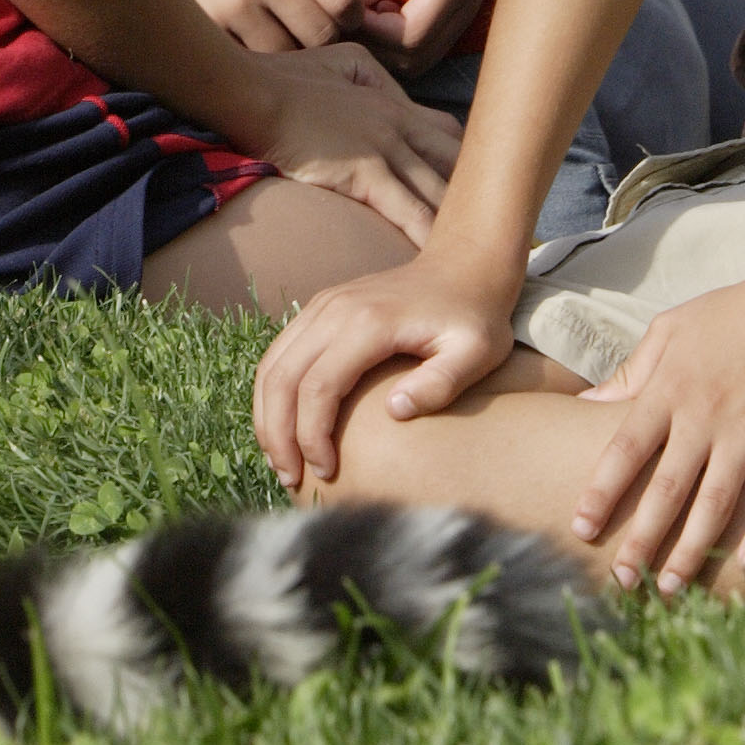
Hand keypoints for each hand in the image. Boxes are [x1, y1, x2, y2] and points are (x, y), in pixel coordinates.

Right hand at [132, 0, 359, 50]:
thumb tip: (352, 17)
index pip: (346, 0)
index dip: (349, 19)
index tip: (338, 23)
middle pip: (320, 34)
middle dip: (320, 44)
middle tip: (307, 43)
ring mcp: (234, 2)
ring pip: (286, 56)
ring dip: (288, 61)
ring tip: (279, 52)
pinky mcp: (206, 24)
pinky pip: (248, 61)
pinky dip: (253, 64)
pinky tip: (247, 54)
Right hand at [230, 44, 460, 242]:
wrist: (255, 93)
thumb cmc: (287, 77)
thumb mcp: (342, 62)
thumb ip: (372, 79)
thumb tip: (381, 96)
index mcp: (394, 103)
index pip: (450, 133)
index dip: (467, 161)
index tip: (478, 187)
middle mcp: (399, 126)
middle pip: (458, 163)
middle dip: (480, 192)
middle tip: (498, 224)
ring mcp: (385, 148)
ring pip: (439, 190)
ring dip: (463, 220)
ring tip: (483, 249)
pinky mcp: (365, 173)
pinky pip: (408, 210)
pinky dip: (428, 234)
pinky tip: (443, 258)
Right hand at [252, 249, 521, 491]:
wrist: (463, 266)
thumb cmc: (473, 317)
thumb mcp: (477, 353)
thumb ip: (440, 383)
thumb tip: (394, 412)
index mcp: (368, 323)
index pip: (319, 387)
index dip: (313, 436)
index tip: (327, 472)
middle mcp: (334, 311)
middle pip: (281, 378)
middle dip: (278, 434)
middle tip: (290, 479)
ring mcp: (322, 306)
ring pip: (271, 365)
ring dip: (267, 416)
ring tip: (281, 461)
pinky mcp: (319, 309)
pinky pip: (279, 354)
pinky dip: (273, 394)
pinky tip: (283, 426)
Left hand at [347, 0, 514, 58]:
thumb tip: (348, 3)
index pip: (408, 38)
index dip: (370, 32)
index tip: (340, 8)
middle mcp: (464, 7)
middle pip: (415, 57)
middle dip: (374, 45)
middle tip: (340, 16)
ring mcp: (465, 9)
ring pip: (422, 54)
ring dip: (386, 44)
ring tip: (358, 11)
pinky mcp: (459, 5)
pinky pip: (428, 39)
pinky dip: (399, 36)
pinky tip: (378, 7)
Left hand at [570, 265, 744, 595]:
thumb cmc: (730, 313)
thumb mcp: (668, 330)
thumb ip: (630, 373)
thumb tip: (586, 404)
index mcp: (668, 390)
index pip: (624, 450)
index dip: (601, 492)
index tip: (581, 528)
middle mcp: (704, 416)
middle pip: (666, 488)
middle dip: (642, 539)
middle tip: (622, 580)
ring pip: (716, 502)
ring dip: (691, 549)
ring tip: (670, 589)